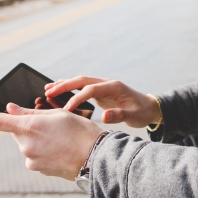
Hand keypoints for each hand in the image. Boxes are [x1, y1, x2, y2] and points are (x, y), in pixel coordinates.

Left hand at [0, 103, 102, 179]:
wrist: (96, 158)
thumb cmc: (81, 132)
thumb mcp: (58, 114)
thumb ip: (31, 112)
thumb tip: (11, 109)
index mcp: (29, 128)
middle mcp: (26, 146)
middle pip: (17, 132)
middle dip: (27, 126)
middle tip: (48, 122)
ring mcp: (32, 160)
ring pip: (27, 144)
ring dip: (37, 138)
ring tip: (61, 137)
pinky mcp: (39, 170)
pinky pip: (36, 155)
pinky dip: (44, 149)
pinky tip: (61, 147)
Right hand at [45, 76, 161, 127]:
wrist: (150, 108)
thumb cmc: (142, 112)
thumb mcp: (134, 116)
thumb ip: (119, 115)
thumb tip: (104, 117)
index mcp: (114, 87)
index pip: (90, 89)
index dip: (77, 98)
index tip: (66, 109)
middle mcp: (107, 83)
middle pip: (82, 81)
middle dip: (64, 86)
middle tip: (47, 92)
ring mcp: (103, 86)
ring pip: (80, 82)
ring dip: (64, 85)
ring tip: (47, 89)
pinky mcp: (100, 92)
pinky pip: (82, 88)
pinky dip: (70, 89)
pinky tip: (58, 91)